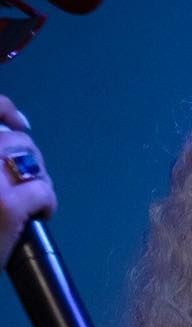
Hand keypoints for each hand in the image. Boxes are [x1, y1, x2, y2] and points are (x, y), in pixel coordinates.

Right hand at [0, 97, 56, 267]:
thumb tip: (12, 135)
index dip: (7, 110)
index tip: (21, 124)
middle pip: (19, 140)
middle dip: (32, 160)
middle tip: (30, 184)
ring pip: (33, 161)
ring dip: (41, 180)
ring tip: (34, 201)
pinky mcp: (7, 203)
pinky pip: (44, 190)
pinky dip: (49, 204)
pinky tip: (40, 216)